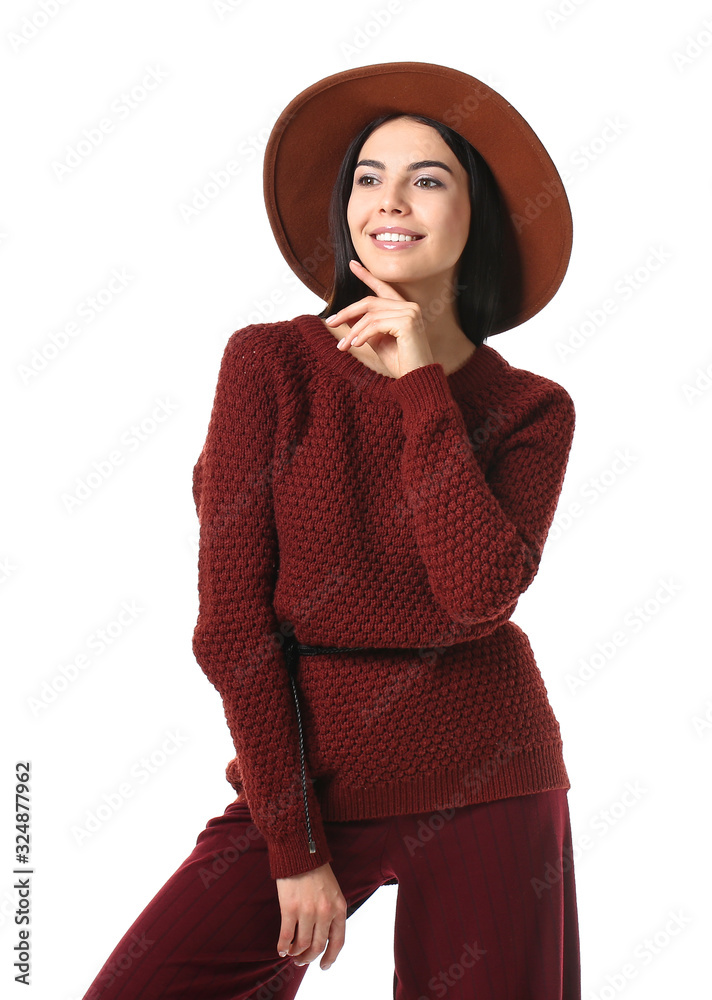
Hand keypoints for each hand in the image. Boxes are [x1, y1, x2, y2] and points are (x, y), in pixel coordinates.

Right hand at [276, 862, 346, 971]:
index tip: (323, 965)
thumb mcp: (332, 890)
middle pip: (318, 946)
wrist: (300, 851)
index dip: (331, 957)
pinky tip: (281, 949)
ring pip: (302, 945)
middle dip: (309, 958)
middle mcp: (325, 912)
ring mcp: (308, 911)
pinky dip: (283, 946)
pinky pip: (286, 936)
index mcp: (339, 907)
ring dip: (295, 954)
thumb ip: (330, 911)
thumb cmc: (315, 869)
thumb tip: (322, 935)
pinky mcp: (290, 908)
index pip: (338, 941)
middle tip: (301, 961)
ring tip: (290, 954)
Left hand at [325, 259, 433, 377]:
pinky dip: (361, 335)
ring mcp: (410, 313)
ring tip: (343, 346)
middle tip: (330, 322)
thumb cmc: (400, 362)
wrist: (416, 379)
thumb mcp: (378, 341)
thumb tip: (346, 318)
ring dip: (352, 331)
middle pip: (370, 301)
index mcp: (404, 309)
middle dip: (347, 312)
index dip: (367, 276)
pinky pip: (375, 325)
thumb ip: (366, 326)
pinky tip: (356, 345)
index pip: (382, 288)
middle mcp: (410, 307)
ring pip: (370, 315)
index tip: (352, 265)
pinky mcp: (407, 323)